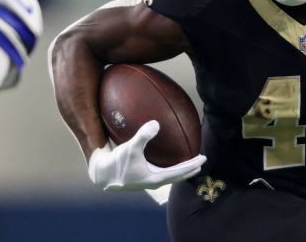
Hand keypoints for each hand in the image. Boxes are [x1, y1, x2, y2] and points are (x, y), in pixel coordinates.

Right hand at [87, 120, 205, 190]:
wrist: (101, 174)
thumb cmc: (116, 163)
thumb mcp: (130, 147)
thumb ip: (143, 136)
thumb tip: (156, 123)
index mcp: (155, 178)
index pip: (179, 173)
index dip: (192, 165)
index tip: (204, 158)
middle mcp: (154, 181)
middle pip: (177, 177)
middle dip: (190, 168)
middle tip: (202, 160)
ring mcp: (148, 180)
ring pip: (170, 175)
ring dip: (180, 169)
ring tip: (187, 160)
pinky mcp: (142, 176)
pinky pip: (161, 171)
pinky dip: (168, 165)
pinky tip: (165, 156)